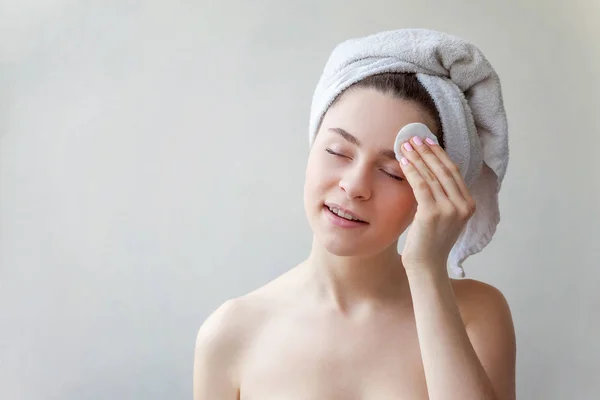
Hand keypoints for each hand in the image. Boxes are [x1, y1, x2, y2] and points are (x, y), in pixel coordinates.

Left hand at [398, 135, 475, 274]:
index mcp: (469, 205)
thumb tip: (430, 171)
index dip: (439, 154)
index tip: (427, 141)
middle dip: (427, 151)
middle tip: (413, 137)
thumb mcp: (443, 217)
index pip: (453, 172)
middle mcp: (463, 206)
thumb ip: (442, 197)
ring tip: (405, 146)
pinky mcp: (433, 213)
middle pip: (444, 170)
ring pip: (432, 175)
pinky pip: (421, 186)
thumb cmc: (429, 242)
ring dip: (417, 158)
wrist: (426, 267)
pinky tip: (403, 162)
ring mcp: (450, 210)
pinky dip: (412, 171)